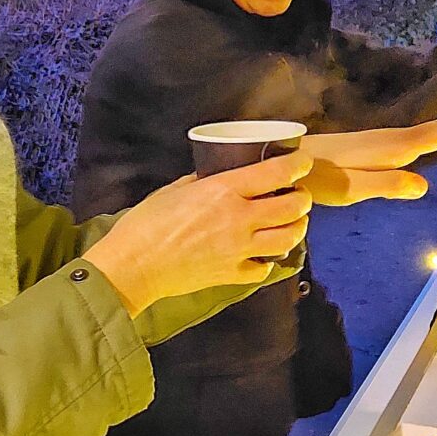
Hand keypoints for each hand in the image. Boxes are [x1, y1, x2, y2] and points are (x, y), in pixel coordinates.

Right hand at [85, 152, 313, 315]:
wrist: (134, 266)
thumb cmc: (145, 225)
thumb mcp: (173, 190)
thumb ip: (201, 182)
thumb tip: (215, 175)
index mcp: (223, 191)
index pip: (276, 173)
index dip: (297, 164)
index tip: (302, 162)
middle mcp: (239, 219)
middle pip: (292, 207)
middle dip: (302, 198)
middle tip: (298, 195)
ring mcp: (240, 249)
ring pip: (289, 237)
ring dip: (296, 227)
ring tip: (291, 223)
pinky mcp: (233, 274)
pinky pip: (265, 267)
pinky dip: (269, 259)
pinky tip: (263, 254)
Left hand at [298, 109, 436, 205]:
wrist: (285, 161)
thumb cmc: (316, 177)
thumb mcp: (350, 187)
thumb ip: (385, 184)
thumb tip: (422, 184)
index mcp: (393, 148)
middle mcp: (393, 140)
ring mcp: (385, 142)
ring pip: (433, 131)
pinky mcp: (377, 147)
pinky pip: (420, 138)